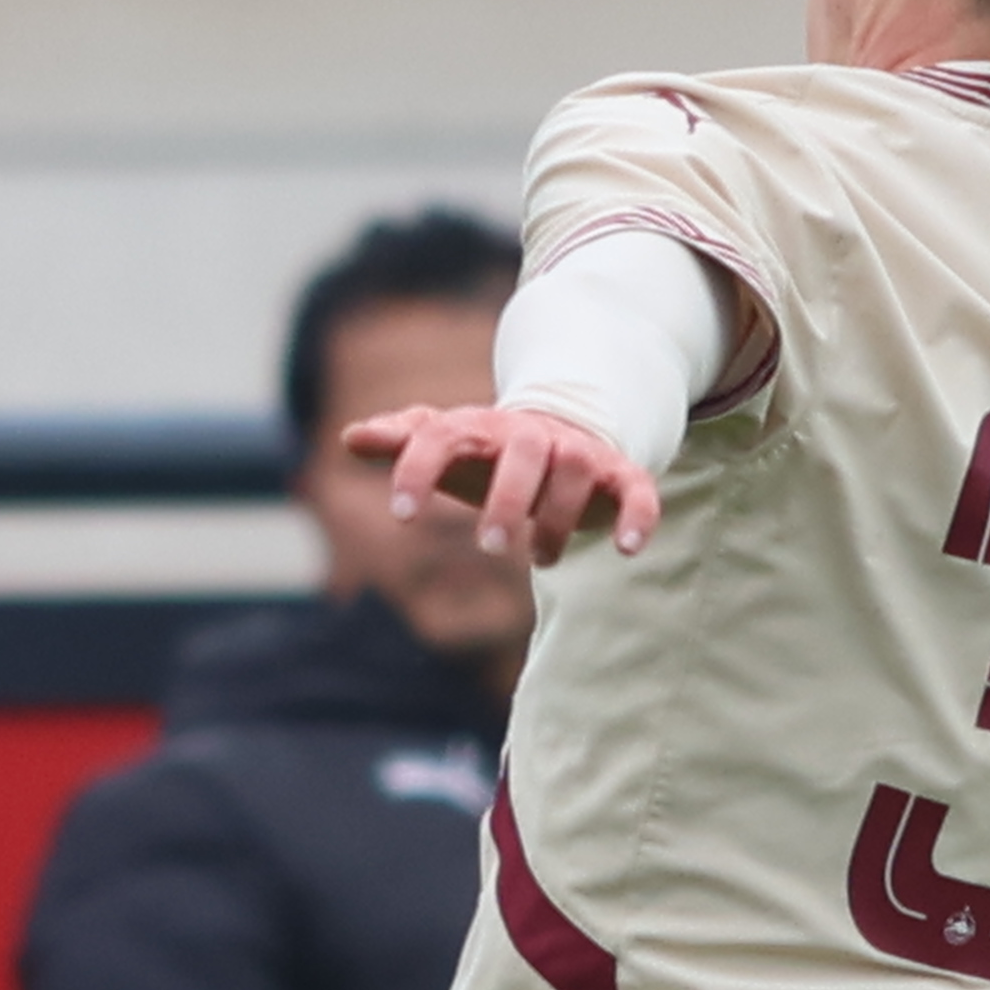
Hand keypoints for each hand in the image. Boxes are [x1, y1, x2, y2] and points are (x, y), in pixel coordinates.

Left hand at [347, 401, 659, 565]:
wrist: (566, 430)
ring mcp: (578, 455)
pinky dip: (638, 516)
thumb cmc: (490, 453)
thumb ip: (405, 440)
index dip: (418, 470)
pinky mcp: (618, 475)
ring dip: (559, 521)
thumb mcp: (449, 446)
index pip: (442, 437)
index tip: (400, 516)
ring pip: (574, 476)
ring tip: (540, 560)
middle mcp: (532, 437)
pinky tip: (628, 549)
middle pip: (524, 454)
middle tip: (490, 547)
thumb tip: (351, 437)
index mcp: (481, 429)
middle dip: (508, 499)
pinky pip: (637, 490)